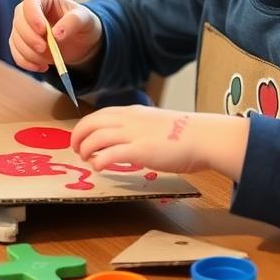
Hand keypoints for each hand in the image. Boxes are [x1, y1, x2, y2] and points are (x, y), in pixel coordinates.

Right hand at [9, 0, 102, 72]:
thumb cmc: (83, 24)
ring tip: (51, 58)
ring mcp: (22, 27)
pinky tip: (43, 67)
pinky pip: (16, 54)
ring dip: (31, 53)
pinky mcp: (20, 44)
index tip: (43, 31)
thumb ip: (73, 22)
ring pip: (16, 40)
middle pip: (19, 21)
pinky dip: (27, 63)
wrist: (80, 41)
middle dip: (30, 38)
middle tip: (45, 49)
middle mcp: (28, 10)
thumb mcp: (86, 19)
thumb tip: (56, 34)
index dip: (33, 15)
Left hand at [71, 105, 250, 177]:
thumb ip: (141, 128)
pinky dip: (99, 161)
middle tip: (76, 150)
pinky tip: (99, 168)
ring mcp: (134, 135)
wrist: (203, 137)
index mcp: (134, 112)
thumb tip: (130, 140)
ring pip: (96, 138)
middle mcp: (130, 120)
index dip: (85, 126)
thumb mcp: (157, 123)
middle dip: (78, 136)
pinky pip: (109, 155)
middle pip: (91, 123)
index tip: (81, 137)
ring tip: (87, 160)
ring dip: (85, 150)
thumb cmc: (186, 133)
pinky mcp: (140, 151)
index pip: (100, 114)